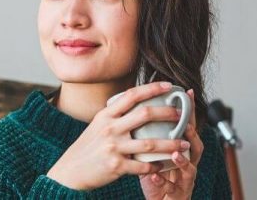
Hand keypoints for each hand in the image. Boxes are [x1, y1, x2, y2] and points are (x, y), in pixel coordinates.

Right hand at [46, 82, 191, 190]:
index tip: (169, 86)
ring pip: (150, 143)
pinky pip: (143, 166)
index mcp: (106, 115)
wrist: (71, 170)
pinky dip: (157, 165)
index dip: (152, 88)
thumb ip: (115, 115)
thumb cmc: (87, 147)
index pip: (132, 95)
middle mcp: (110, 128)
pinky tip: (165, 164)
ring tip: (186, 144)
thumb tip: (136, 102)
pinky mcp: (116, 166)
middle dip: (168, 113)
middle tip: (182, 115)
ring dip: (171, 143)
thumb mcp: (97, 125)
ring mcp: (113, 147)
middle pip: (145, 114)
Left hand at [139, 89, 204, 199]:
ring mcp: (183, 180)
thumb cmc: (156, 178)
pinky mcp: (176, 194)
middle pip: (196, 147)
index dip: (189, 112)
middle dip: (192, 135)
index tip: (187, 94)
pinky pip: (171, 187)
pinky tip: (154, 174)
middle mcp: (187, 164)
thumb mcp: (153, 157)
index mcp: (181, 152)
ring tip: (175, 152)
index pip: (187, 129)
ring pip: (189, 168)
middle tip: (186, 126)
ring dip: (182, 159)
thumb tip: (135, 112)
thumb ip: (149, 138)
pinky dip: (162, 181)